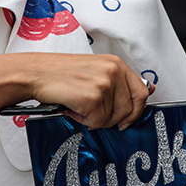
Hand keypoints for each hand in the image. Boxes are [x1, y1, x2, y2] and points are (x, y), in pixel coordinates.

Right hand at [31, 54, 153, 129]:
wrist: (37, 73)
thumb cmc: (61, 72)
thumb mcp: (96, 69)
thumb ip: (119, 81)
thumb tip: (148, 90)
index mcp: (116, 63)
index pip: (142, 91)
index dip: (136, 110)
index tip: (127, 117)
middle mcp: (113, 71)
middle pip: (129, 109)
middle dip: (113, 118)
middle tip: (96, 114)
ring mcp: (104, 84)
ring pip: (112, 118)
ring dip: (95, 118)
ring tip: (79, 105)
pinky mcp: (92, 98)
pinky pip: (97, 122)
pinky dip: (83, 119)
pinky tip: (73, 107)